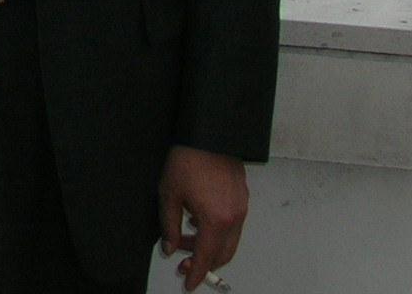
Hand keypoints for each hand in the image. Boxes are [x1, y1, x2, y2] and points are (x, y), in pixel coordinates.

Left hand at [158, 146, 247, 290]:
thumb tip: (169, 247)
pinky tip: (197, 222)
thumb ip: (168, 225)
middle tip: (183, 261)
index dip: (197, 273)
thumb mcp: (169, 194)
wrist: (208, 134)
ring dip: (209, 245)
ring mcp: (241, 208)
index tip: (189, 283)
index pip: (207, 257)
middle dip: (203, 262)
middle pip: (222, 254)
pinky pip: (232, 226)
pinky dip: (217, 232)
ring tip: (185, 237)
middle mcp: (234, 218)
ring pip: (229, 241)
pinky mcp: (242, 199)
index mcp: (215, 220)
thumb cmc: (188, 160)